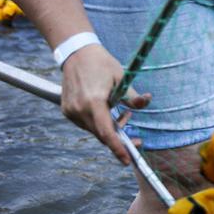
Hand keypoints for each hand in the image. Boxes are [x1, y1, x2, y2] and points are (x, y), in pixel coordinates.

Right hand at [59, 45, 150, 164]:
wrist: (77, 53)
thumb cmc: (102, 64)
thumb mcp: (122, 78)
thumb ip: (132, 96)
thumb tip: (147, 102)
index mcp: (93, 102)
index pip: (106, 133)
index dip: (118, 148)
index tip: (127, 160)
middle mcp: (79, 109)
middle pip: (101, 135)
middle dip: (119, 140)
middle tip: (137, 139)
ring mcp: (70, 111)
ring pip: (94, 130)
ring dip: (110, 129)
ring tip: (124, 116)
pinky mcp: (67, 110)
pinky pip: (86, 124)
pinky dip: (99, 123)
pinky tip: (109, 113)